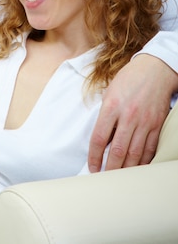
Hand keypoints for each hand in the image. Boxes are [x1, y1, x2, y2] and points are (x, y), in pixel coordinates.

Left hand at [88, 54, 177, 171]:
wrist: (154, 70)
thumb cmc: (128, 80)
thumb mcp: (109, 93)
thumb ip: (104, 115)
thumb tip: (101, 139)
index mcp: (112, 106)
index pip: (99, 138)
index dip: (94, 156)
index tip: (92, 167)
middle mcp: (128, 116)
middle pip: (117, 150)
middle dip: (110, 168)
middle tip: (104, 179)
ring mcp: (144, 122)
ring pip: (134, 154)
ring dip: (125, 169)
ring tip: (118, 178)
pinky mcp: (156, 125)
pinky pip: (149, 149)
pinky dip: (142, 162)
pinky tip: (135, 168)